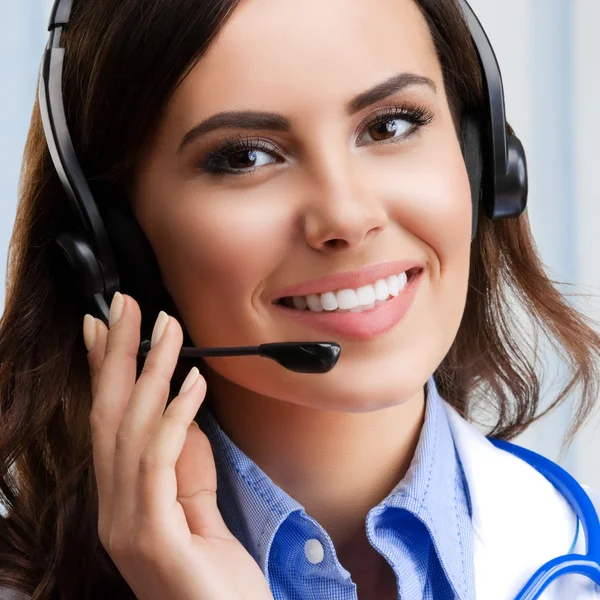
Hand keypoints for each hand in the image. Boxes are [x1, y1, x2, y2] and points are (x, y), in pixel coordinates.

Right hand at [84, 293, 274, 599]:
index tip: (102, 327)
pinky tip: (192, 382)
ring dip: (150, 372)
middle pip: (109, 417)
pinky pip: (160, 463)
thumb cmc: (217, 577)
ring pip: (131, 431)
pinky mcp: (153, 538)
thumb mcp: (197, 506)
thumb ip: (184, 462)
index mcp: (121, 502)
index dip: (102, 372)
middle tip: (125, 306)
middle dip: (116, 355)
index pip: (106, 423)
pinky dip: (175, 416)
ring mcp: (127, 527)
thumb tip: (180, 406)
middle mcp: (113, 511)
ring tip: (167, 328)